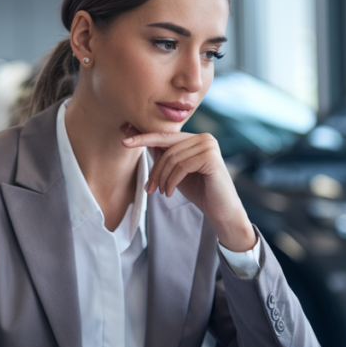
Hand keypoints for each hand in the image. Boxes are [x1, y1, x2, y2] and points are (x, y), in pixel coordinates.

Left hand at [122, 130, 255, 251]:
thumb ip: (162, 156)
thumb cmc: (199, 191)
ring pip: (172, 158)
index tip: (124, 140)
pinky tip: (170, 193)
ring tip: (162, 192)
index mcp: (195, 138)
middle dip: (154, 170)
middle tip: (149, 189)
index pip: (164, 136)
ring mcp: (209, 145)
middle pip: (166, 148)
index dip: (143, 137)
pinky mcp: (211, 157)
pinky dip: (171, 182)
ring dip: (162, 179)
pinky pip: (181, 167)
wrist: (221, 210)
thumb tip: (137, 139)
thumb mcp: (175, 172)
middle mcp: (204, 137)